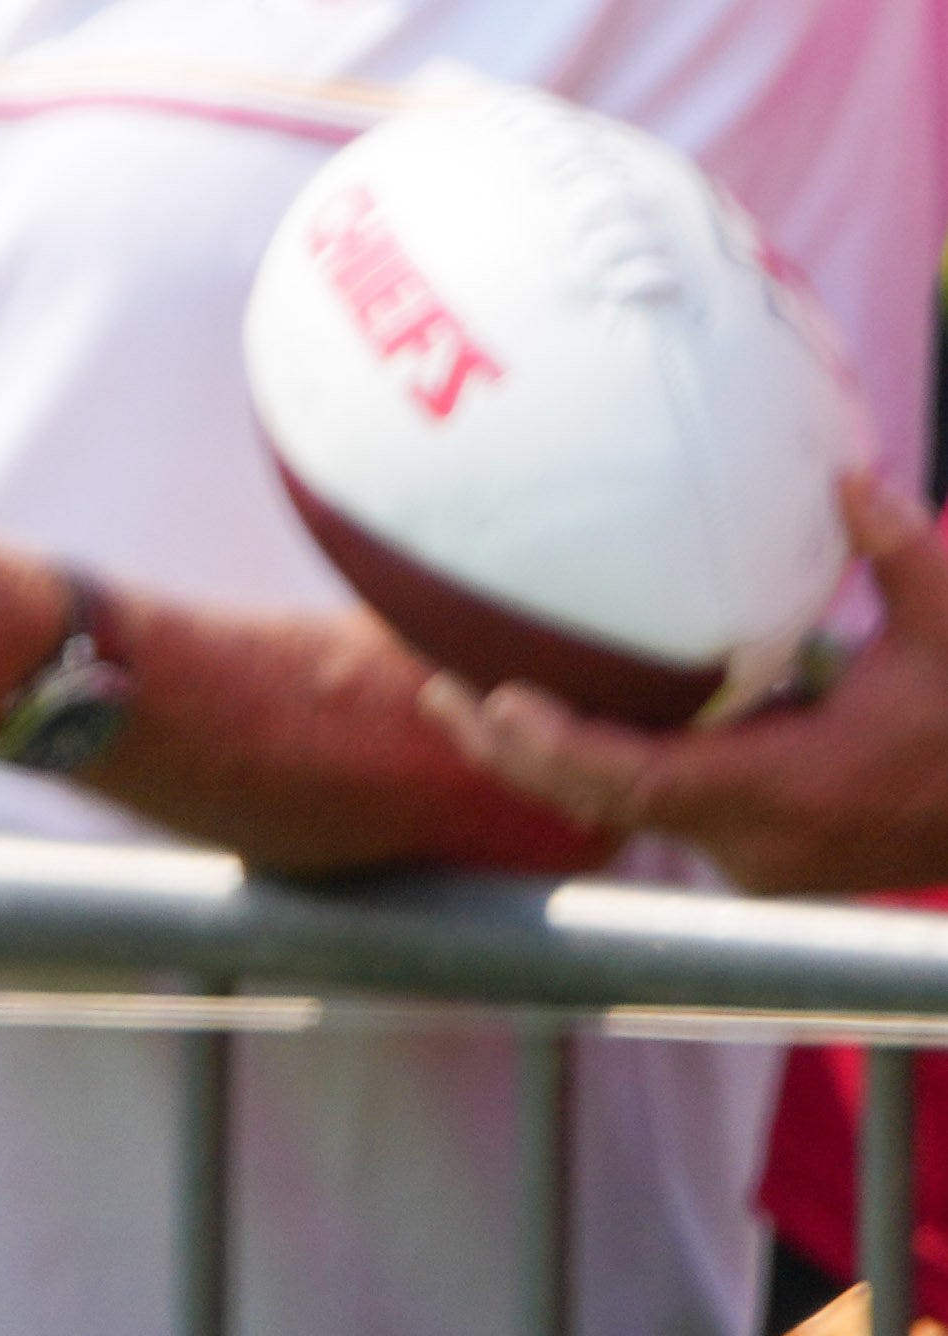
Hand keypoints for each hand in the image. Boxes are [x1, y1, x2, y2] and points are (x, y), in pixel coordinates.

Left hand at [437, 465, 947, 896]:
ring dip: (540, 764)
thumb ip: (903, 556)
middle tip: (433, 685)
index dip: (564, 748)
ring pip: (622, 815)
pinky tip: (535, 722)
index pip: (646, 780)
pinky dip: (592, 771)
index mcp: (792, 788)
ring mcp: (754, 858)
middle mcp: (758, 842)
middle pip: (605, 803)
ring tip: (453, 699)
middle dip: (514, 751)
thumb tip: (853, 476)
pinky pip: (654, 812)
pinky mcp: (755, 855)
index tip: (497, 700)